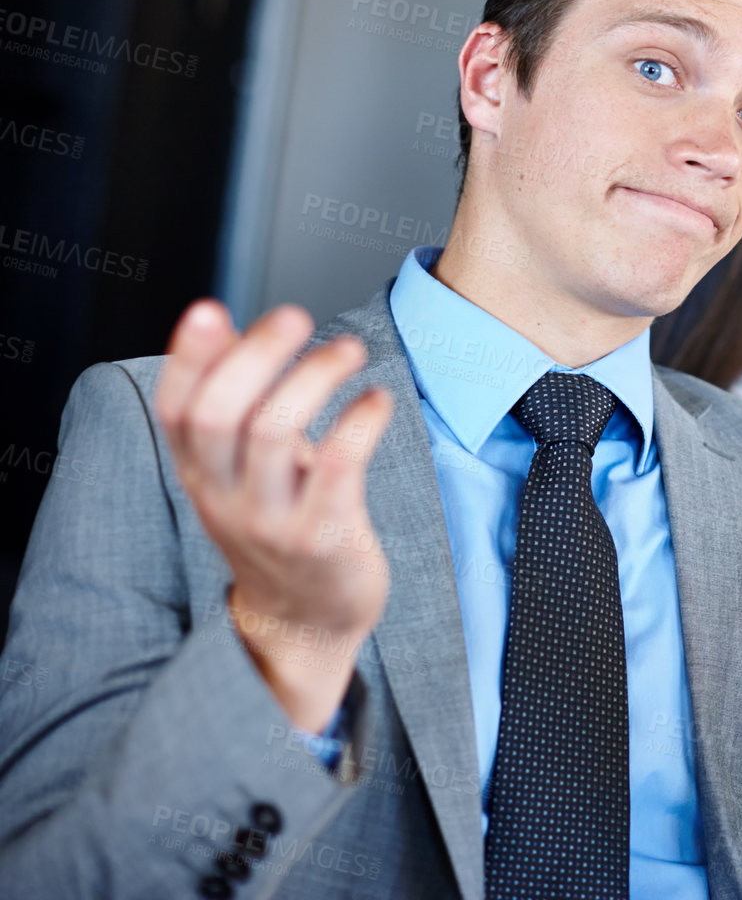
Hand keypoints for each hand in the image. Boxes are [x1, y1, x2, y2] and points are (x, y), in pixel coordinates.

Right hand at [155, 300, 393, 731]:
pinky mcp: (324, 537)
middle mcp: (226, 497)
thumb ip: (236, 405)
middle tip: (294, 316)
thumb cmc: (283, 525)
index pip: (177, 410)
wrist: (308, 619)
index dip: (188, 359)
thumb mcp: (243, 470)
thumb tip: (227, 326)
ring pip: (273, 433)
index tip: (209, 309)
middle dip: (255, 355)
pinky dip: (359, 422)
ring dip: (314, 377)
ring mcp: (271, 521)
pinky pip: (338, 469)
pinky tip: (377, 399)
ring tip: (350, 350)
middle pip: (219, 414)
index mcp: (203, 474)